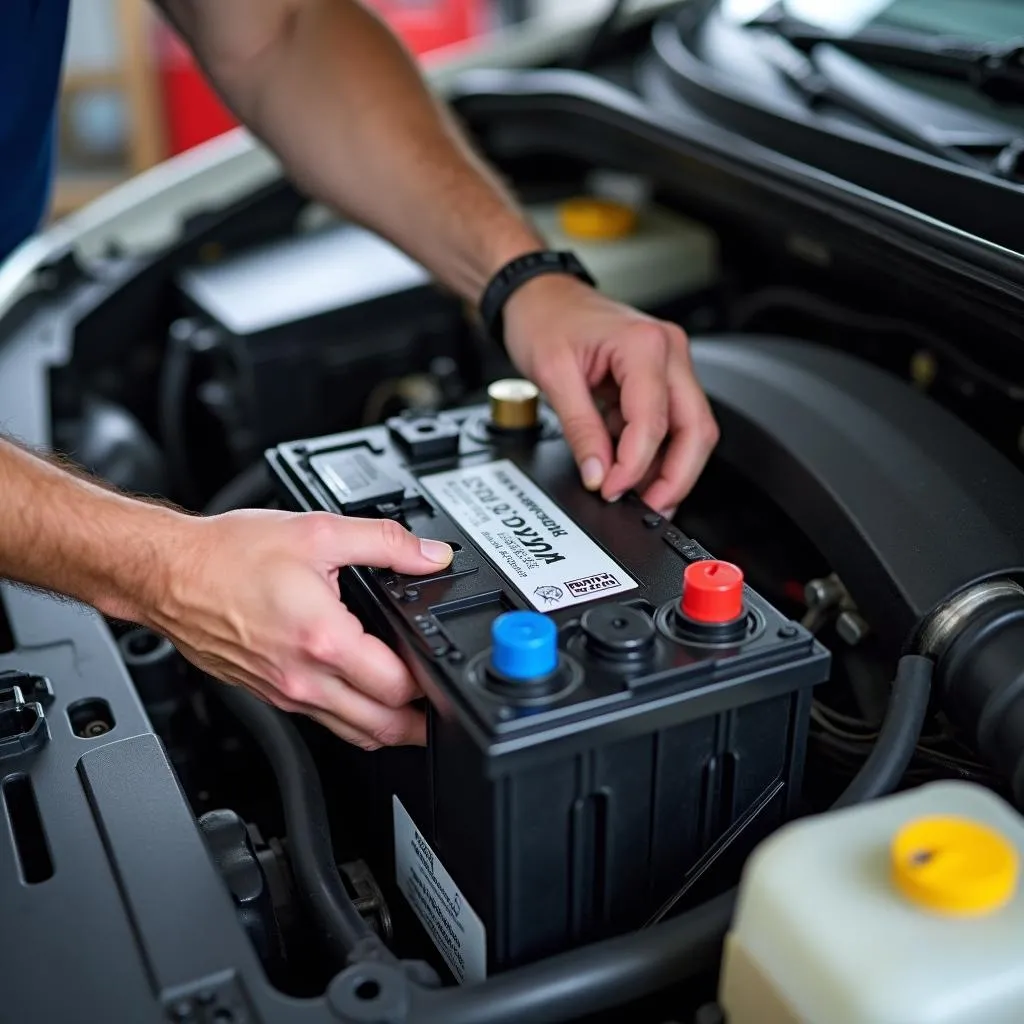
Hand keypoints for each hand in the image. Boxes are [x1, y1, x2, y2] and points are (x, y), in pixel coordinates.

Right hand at [147, 509, 452, 749]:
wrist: (169, 574)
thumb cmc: (230, 555)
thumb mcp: (319, 532)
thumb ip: (385, 543)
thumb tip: (430, 555)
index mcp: (323, 639)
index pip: (397, 687)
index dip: (429, 684)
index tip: (441, 671)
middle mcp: (304, 677)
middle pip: (380, 727)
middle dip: (417, 723)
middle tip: (438, 708)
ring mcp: (284, 692)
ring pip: (351, 733)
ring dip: (386, 729)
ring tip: (410, 713)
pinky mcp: (269, 694)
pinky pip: (321, 721)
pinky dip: (349, 718)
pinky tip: (359, 696)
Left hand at [503, 276, 718, 515]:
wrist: (539, 294)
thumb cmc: (545, 319)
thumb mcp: (554, 376)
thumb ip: (580, 430)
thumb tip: (597, 474)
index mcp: (644, 344)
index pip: (654, 421)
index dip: (635, 466)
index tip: (612, 490)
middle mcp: (669, 350)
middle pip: (696, 428)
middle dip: (677, 477)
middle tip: (649, 509)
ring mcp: (670, 362)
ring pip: (692, 428)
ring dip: (670, 468)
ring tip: (639, 496)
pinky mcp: (662, 376)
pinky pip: (672, 421)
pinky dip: (655, 451)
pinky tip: (631, 469)